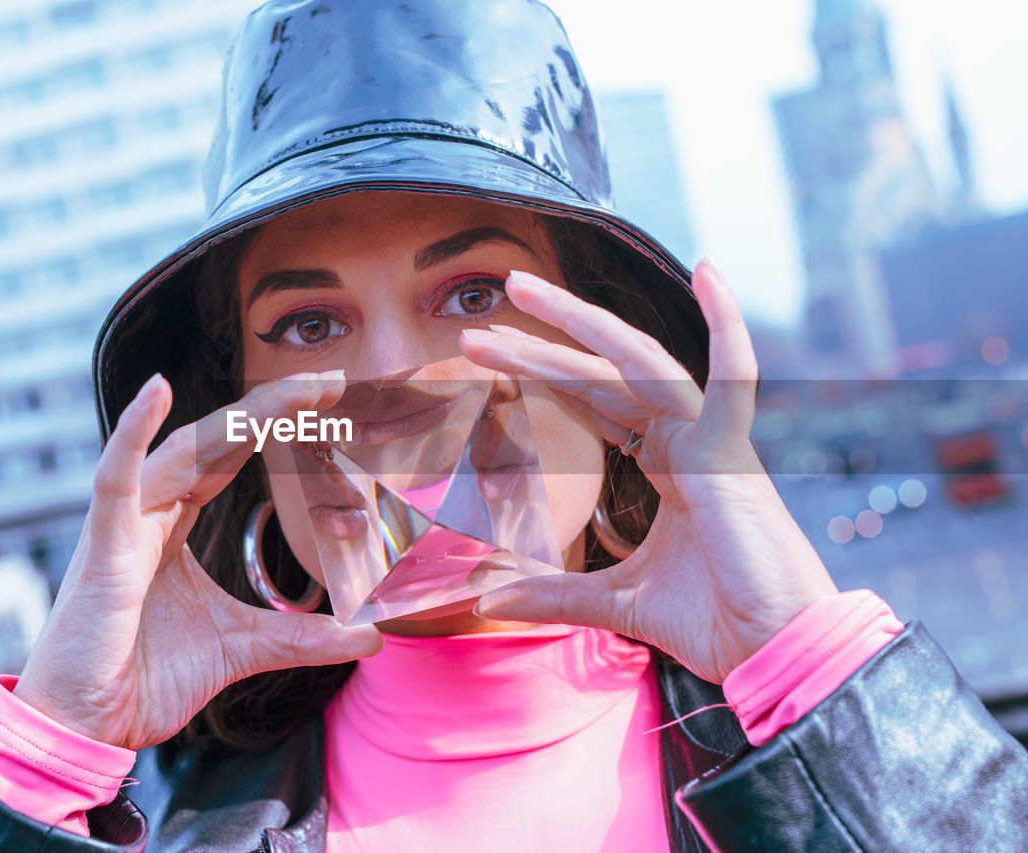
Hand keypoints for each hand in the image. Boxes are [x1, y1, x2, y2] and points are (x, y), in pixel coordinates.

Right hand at [13, 371, 382, 749]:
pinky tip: (157, 390)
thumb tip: (372, 636)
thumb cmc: (145, 678)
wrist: (86, 727)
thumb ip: (304, 637)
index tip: (328, 400)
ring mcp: (123, 525)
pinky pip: (116, 480)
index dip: (274, 424)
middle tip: (329, 382)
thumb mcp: (244, 649)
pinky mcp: (103, 550)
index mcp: (173, 525)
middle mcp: (148, 513)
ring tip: (292, 390)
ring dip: (238, 418)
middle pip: (214, 442)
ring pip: (183, 451)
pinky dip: (132, 433)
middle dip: (271, 407)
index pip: (229, 458)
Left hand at [460, 260, 836, 683]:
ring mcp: (710, 440)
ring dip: (576, 323)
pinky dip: (730, 325)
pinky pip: (736, 378)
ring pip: (634, 363)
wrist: (774, 652)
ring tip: (519, 288)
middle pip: (598, 375)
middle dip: (535, 348)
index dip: (541, 375)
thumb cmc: (714, 622)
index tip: (484, 358)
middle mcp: (686, 440)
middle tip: (472, 331)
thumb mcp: (614, 602)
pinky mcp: (733, 454)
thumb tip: (486, 600)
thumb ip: (553, 593)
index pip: (591, 401)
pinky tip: (711, 271)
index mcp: (666, 463)